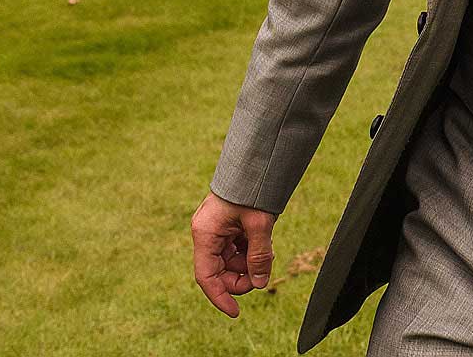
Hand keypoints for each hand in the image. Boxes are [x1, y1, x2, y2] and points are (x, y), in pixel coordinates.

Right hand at [191, 191, 275, 316]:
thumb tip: (260, 283)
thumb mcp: (260, 224)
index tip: (236, 312)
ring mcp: (217, 228)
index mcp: (205, 233)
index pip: (206, 276)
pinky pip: (236, 247)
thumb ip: (259, 255)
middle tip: (262, 274)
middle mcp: (207, 233)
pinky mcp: (228, 224)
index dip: (220, 296)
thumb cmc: (254, 188)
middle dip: (240, 277)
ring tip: (266, 253)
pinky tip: (264, 244)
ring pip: (229, 260)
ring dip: (247, 264)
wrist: (258, 161)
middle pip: (219, 270)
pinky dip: (249, 251)